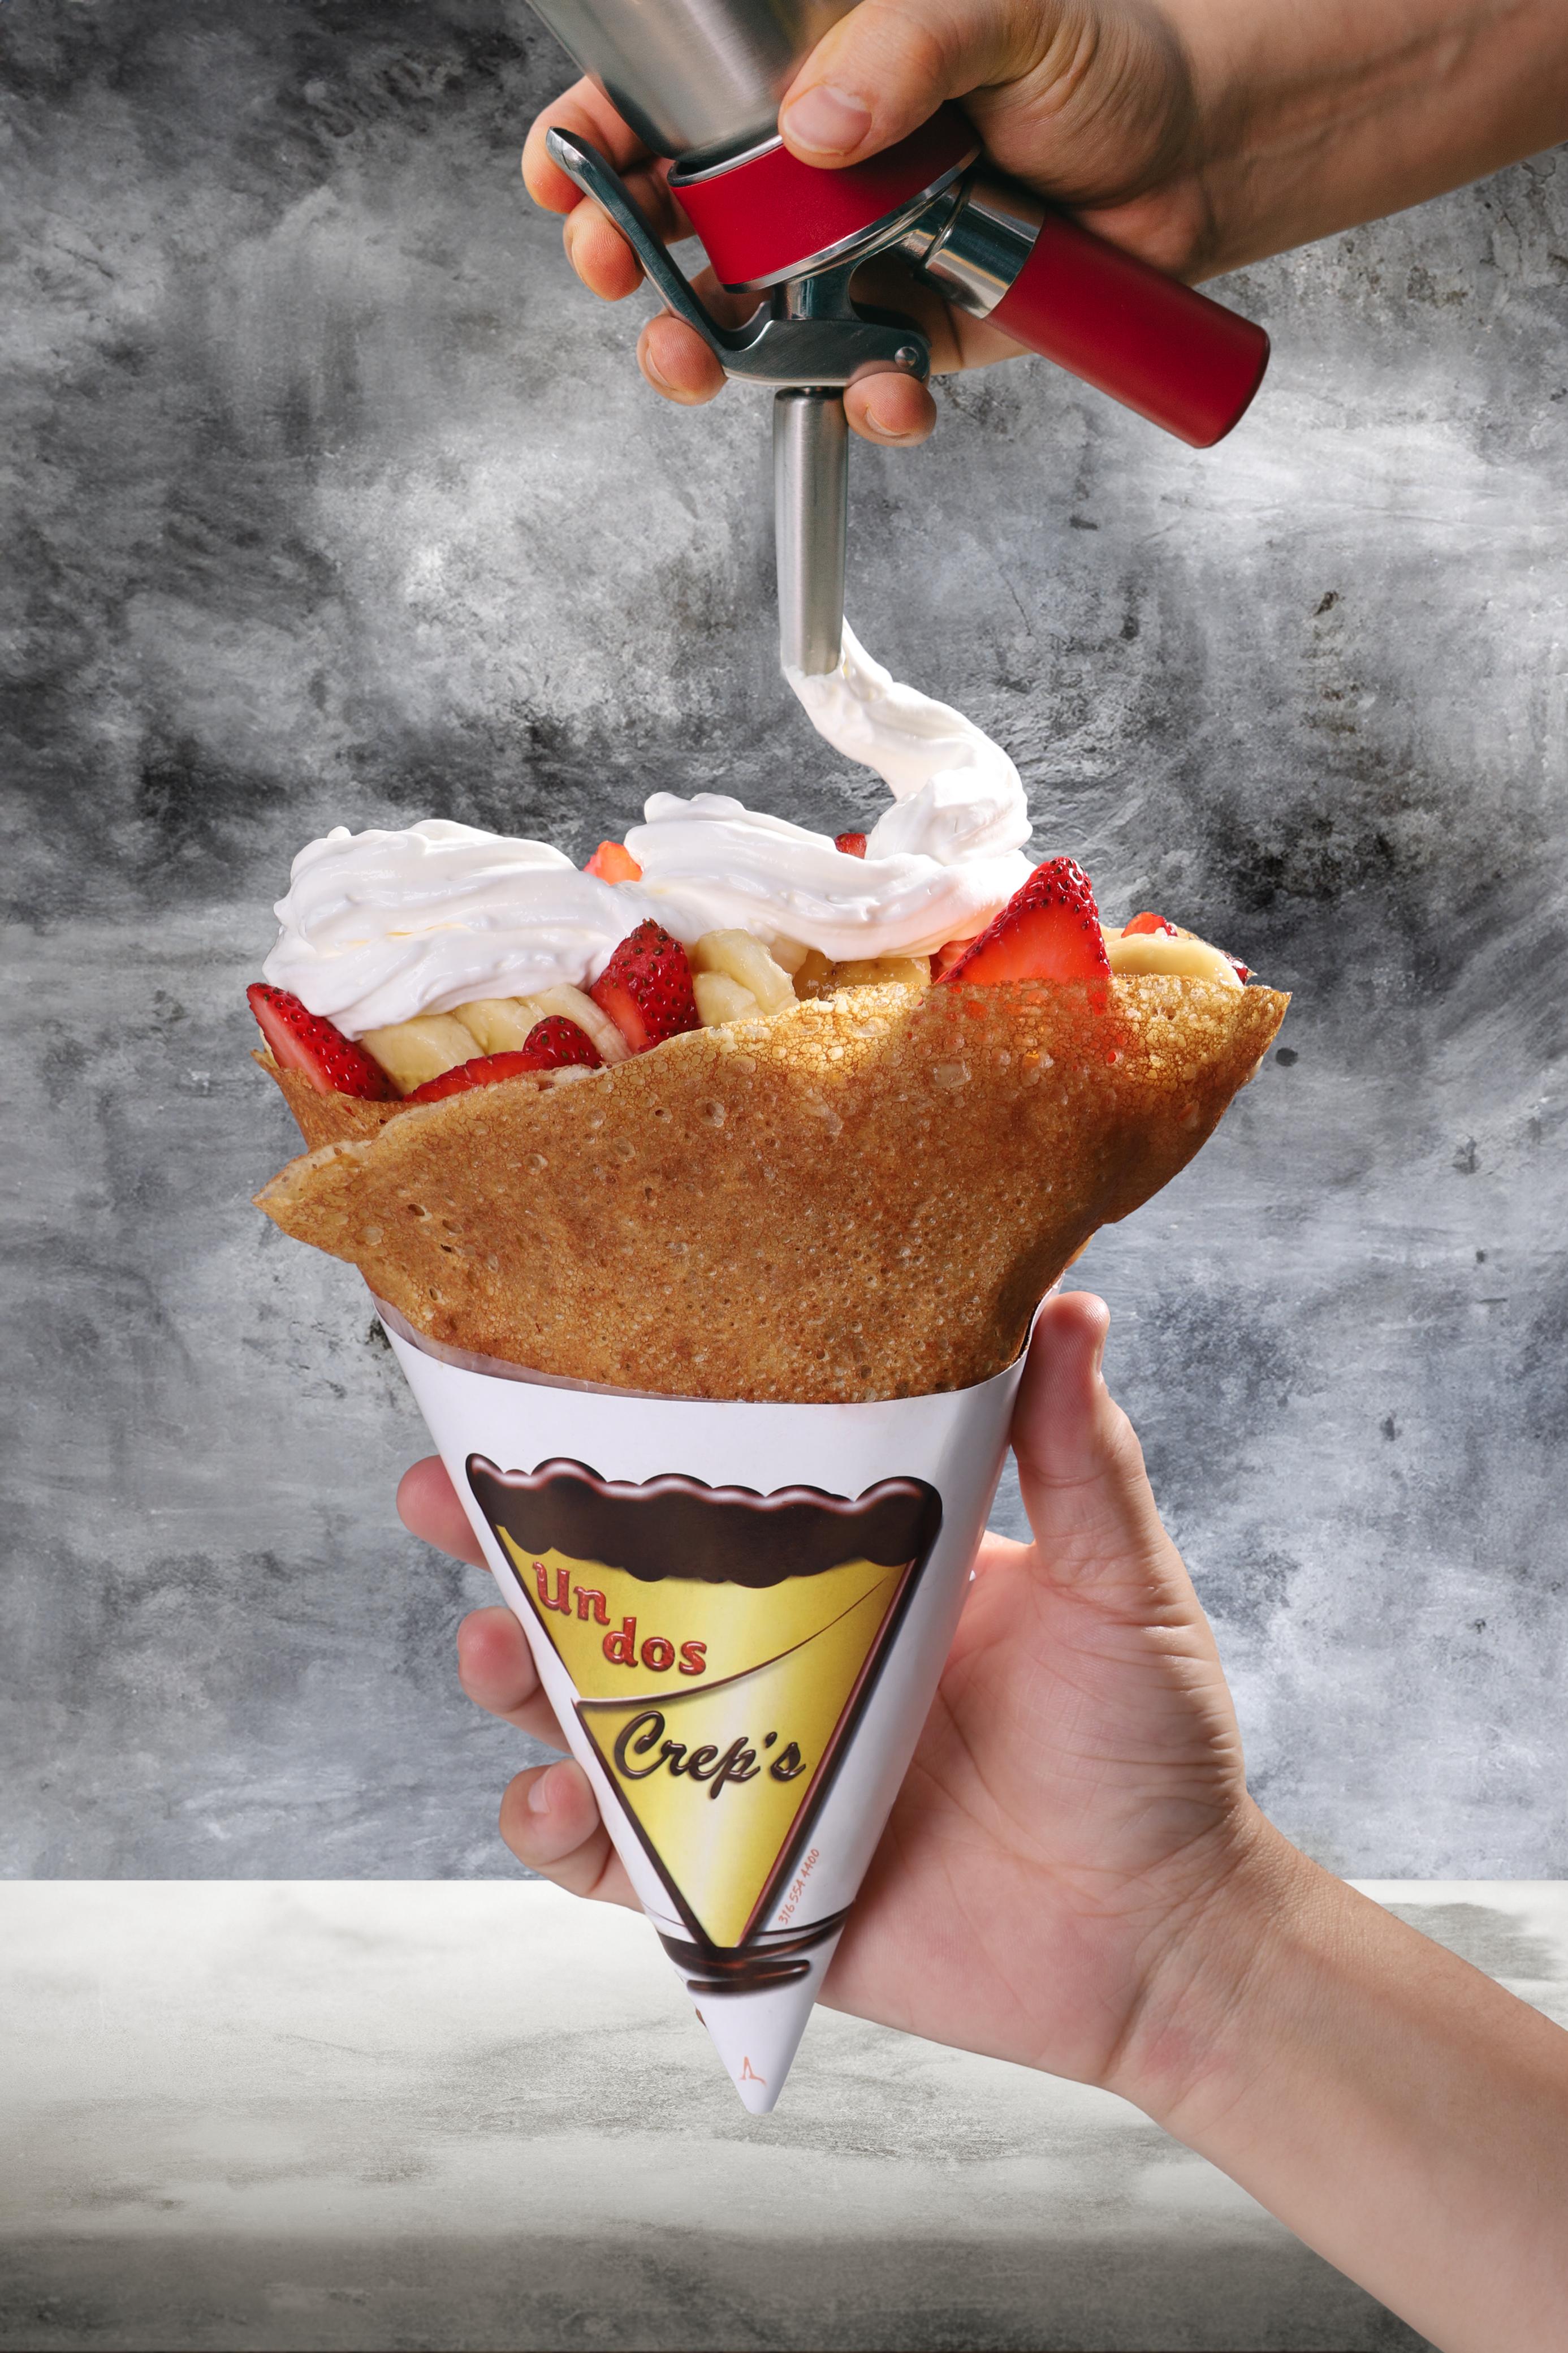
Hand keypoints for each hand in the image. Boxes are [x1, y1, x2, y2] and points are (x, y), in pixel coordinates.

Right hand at [400, 1291, 1567, 2343]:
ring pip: (581, 1720)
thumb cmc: (1149, 1748)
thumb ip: (1078, 1458)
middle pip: (603, 1598)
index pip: (700, 1495)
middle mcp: (774, 1665)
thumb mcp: (1115, 1582)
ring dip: (512, 1680)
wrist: (1162, 1934)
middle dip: (502, 1548)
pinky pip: (614, 1866)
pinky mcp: (739, 1889)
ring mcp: (744, 1781)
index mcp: (843, 1576)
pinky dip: (562, 1836)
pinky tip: (559, 1799)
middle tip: (438, 1500)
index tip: (522, 1391)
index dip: (606, 1448)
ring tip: (498, 1649)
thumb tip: (1068, 1301)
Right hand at [520, 0, 1203, 449]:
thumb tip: (815, 124)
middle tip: (621, 271)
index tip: (563, 171)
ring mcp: (855, 266)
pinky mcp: (914, 341)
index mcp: (805, 81)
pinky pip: (862, 391)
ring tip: (701, 366)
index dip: (596, 140)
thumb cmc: (1101, 59)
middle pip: (678, 229)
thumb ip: (907, 46)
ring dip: (710, 357)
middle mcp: (811, 182)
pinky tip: (891, 393)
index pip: (667, 108)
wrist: (1199, 155)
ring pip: (747, 328)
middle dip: (629, 260)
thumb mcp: (1002, 14)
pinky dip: (869, 406)